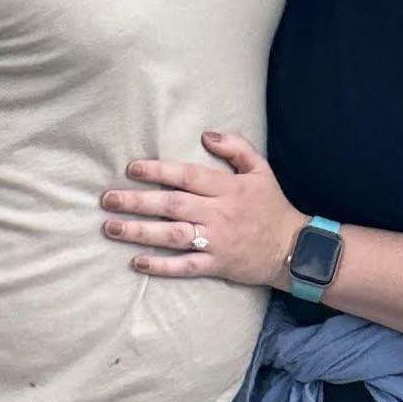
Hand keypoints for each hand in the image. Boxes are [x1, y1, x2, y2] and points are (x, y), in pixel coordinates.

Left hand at [102, 129, 299, 288]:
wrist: (295, 248)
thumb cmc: (272, 206)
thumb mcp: (260, 169)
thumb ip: (235, 148)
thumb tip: (206, 135)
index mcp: (226, 188)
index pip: (186, 176)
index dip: (158, 171)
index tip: (131, 169)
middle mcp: (217, 213)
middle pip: (171, 205)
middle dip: (136, 201)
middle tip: (107, 200)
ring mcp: (216, 241)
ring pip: (172, 235)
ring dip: (140, 232)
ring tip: (111, 228)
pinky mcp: (217, 265)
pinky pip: (185, 266)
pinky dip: (161, 266)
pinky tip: (137, 262)